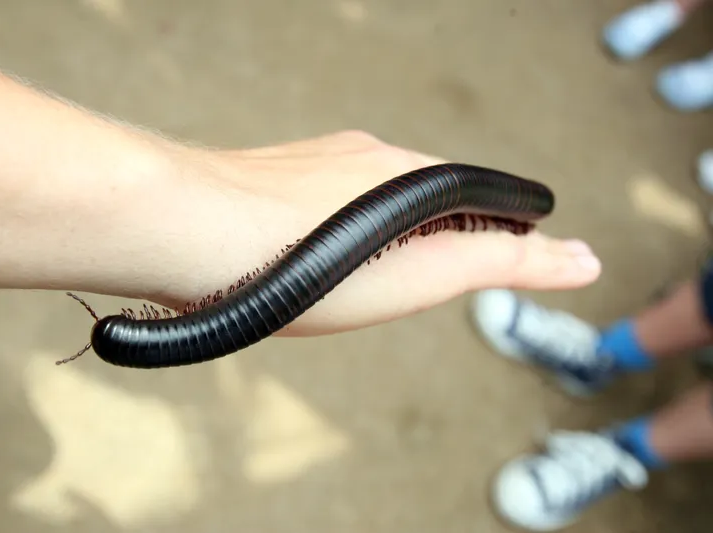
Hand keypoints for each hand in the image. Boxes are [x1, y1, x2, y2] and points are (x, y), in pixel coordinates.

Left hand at [141, 130, 600, 335]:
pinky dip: (339, 225)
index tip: (523, 249)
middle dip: (449, 230)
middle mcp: (365, 154)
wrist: (185, 228)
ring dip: (391, 227)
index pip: (482, 196)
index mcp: (410, 173)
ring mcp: (314, 161)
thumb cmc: (299, 259)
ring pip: (372, 193)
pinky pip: (322, 197)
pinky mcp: (269, 175)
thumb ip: (501, 262)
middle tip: (460, 266)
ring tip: (392, 265)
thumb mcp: (418, 273)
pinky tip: (318, 246)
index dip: (505, 227)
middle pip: (428, 192)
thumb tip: (582, 259)